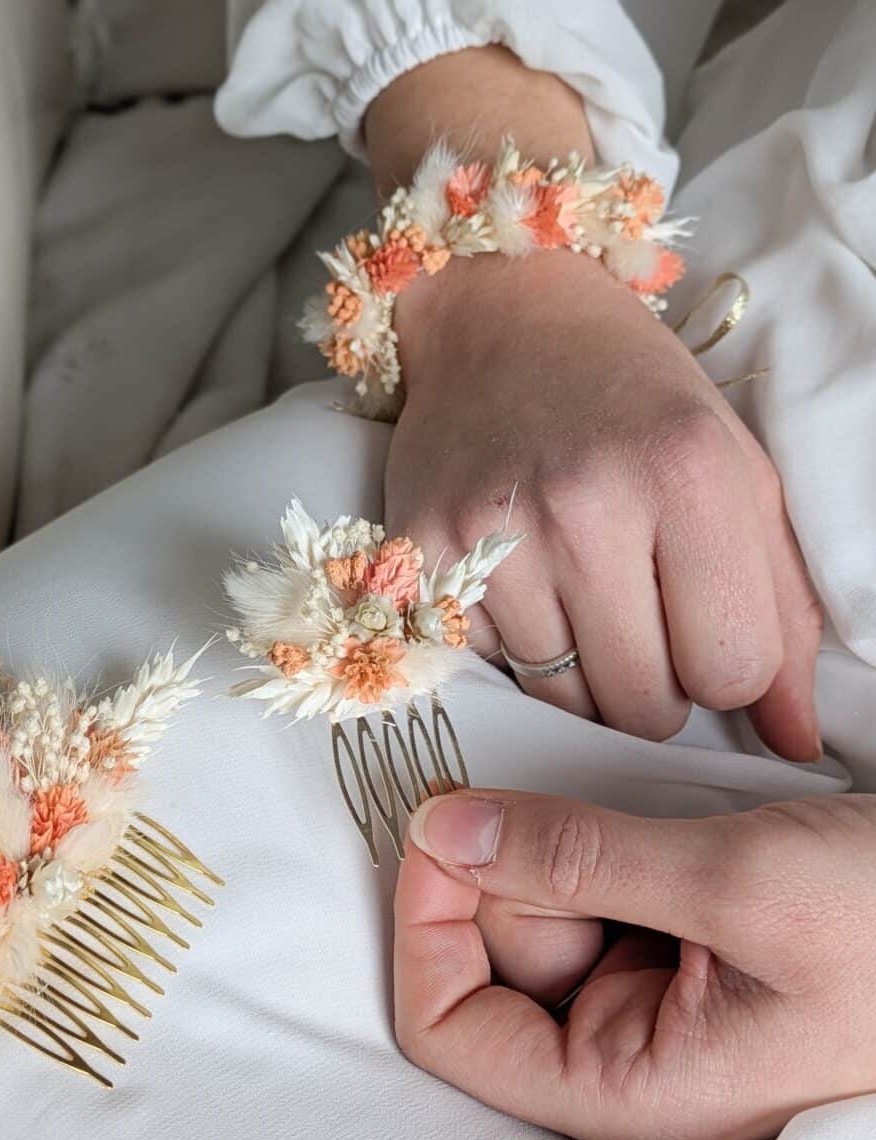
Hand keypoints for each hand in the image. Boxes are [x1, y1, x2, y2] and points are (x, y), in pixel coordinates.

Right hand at [385, 250, 821, 760]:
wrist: (501, 324)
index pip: (732, 672)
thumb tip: (795, 741)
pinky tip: (516, 581)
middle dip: (652, 686)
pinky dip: (509, 645)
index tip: (702, 627)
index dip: (726, 668)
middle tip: (637, 617)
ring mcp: (491, 532)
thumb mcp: (735, 476)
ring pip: (561, 703)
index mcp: (690, 474)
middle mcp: (585, 504)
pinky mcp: (419, 552)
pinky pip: (486, 668)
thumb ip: (780, 607)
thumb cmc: (634, 400)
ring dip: (580, 676)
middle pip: (642, 708)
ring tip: (575, 597)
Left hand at [394, 789, 875, 1139]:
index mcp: (631, 1083)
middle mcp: (627, 1045)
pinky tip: (636, 815)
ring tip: (642, 821)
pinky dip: (585, 835)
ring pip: (534, 906)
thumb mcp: (742, 887)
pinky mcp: (668, 936)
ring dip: (554, 844)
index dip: (426, 927)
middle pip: (490, 951)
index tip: (437, 830)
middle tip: (574, 812)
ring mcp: (647, 986)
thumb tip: (443, 830)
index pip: (454, 1027)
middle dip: (508, 866)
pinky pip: (585, 881)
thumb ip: (578, 859)